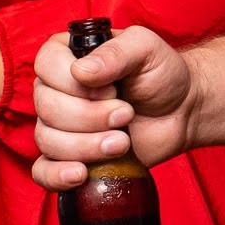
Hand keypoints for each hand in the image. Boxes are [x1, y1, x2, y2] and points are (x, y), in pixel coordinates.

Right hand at [31, 25, 193, 191]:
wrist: (181, 111)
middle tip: (126, 114)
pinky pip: (43, 171)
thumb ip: (116, 52)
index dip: (74, 83)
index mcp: (68, 56)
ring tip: (123, 142)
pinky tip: (80, 174)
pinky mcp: (69, 157)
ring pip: (47, 140)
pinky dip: (56, 175)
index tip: (112, 91)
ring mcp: (60, 125)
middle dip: (90, 116)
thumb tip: (80, 72)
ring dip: (87, 145)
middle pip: (47, 107)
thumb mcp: (146, 48)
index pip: (45, 65)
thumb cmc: (162, 74)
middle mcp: (56, 89)